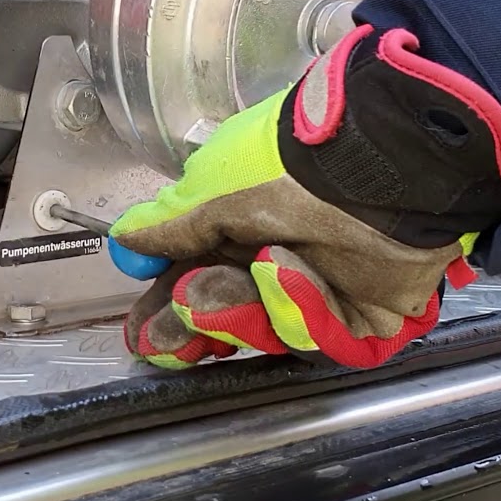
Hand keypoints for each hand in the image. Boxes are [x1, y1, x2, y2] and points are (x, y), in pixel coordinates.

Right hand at [110, 25, 500, 369]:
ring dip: (254, 308)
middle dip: (200, 323)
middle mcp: (281, 261)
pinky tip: (296, 276)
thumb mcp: (215, 188)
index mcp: (242, 228)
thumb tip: (127, 240)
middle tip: (170, 336)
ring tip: (260, 269)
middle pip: (230, 317)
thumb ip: (173, 227)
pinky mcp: (368, 316)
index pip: (195, 279)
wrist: (374, 162)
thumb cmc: (290, 164)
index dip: (166, 306)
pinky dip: (307, 311)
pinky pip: (325, 338)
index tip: (140, 329)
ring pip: (272, 332)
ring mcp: (325, 290)